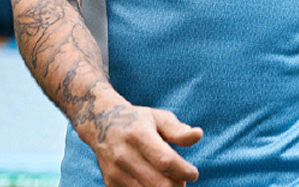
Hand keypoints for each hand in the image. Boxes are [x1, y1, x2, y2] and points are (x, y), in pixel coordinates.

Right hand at [81, 95, 203, 186]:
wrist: (100, 124)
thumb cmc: (137, 120)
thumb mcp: (158, 118)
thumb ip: (178, 130)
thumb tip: (198, 135)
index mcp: (138, 134)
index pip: (165, 161)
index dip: (184, 171)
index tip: (193, 173)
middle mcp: (124, 155)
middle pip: (158, 184)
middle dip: (178, 186)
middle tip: (182, 180)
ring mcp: (116, 172)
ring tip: (170, 181)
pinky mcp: (111, 184)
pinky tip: (156, 183)